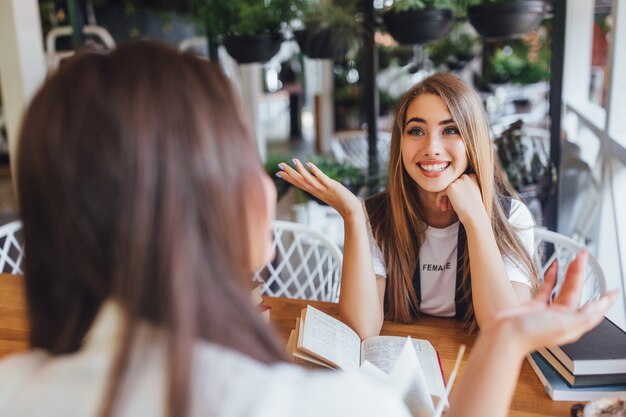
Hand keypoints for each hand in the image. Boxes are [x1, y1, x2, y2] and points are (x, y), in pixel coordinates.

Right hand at [276, 159, 361, 217]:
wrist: (351, 211)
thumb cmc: (341, 203)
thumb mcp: (328, 193)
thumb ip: (321, 188)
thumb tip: (316, 182)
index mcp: (315, 192)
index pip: (299, 184)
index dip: (288, 178)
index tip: (278, 172)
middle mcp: (316, 191)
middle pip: (300, 181)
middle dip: (289, 173)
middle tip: (279, 165)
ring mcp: (323, 189)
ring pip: (308, 179)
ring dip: (300, 170)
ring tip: (293, 160)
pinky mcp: (332, 186)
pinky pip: (322, 178)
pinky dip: (315, 171)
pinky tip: (309, 164)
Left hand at [436, 174, 485, 225]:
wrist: (474, 214)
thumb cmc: (474, 207)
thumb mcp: (472, 193)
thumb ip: (464, 187)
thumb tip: (451, 186)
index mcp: (472, 177)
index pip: (460, 181)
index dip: (457, 191)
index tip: (456, 200)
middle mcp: (465, 177)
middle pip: (453, 185)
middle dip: (450, 196)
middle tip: (448, 206)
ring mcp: (458, 181)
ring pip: (446, 189)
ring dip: (445, 199)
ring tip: (445, 208)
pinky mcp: (451, 187)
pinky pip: (441, 192)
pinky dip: (439, 199)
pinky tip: (439, 206)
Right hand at [489, 250, 617, 354]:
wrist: (506, 334)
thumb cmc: (531, 333)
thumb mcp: (564, 325)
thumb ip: (584, 316)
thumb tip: (600, 307)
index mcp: (572, 324)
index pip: (594, 309)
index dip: (605, 300)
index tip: (614, 291)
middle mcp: (562, 318)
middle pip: (577, 292)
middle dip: (581, 274)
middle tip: (584, 257)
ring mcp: (548, 311)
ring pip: (563, 288)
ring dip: (569, 274)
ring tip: (573, 260)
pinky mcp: (535, 306)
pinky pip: (547, 289)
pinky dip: (551, 278)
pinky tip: (554, 268)